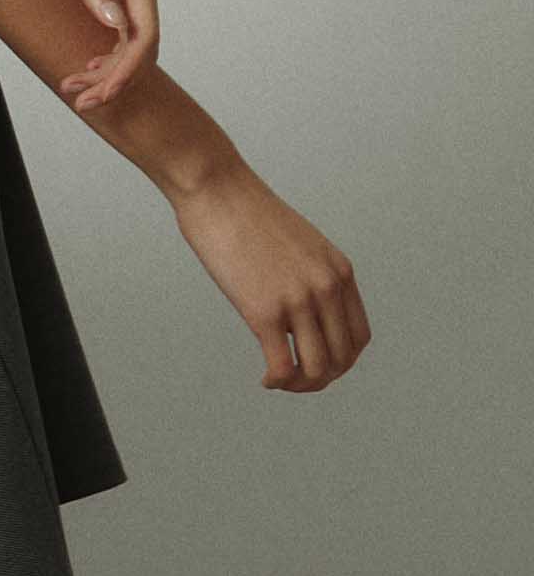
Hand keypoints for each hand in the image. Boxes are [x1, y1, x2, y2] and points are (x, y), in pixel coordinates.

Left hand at [0, 0, 157, 114]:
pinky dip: (102, 51)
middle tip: (79, 102)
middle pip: (140, 43)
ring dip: (107, 69)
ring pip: (128, 38)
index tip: (100, 95)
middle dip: (115, 78)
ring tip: (75, 91)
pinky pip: (116, 26)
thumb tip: (117, 25)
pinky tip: (83, 67)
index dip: (127, 72)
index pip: (145, 34)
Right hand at [167, 160, 371, 390]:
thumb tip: (301, 311)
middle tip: (295, 379)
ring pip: (318, 370)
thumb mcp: (299, 242)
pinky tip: (264, 380)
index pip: (358, 337)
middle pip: (343, 359)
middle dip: (322, 378)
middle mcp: (326, 287)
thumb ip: (309, 274)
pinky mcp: (264, 311)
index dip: (341, 361)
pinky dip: (277, 382)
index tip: (315, 362)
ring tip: (280, 382)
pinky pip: (283, 367)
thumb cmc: (245, 211)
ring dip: (301, 386)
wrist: (216, 188)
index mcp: (339, 271)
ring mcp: (297, 300)